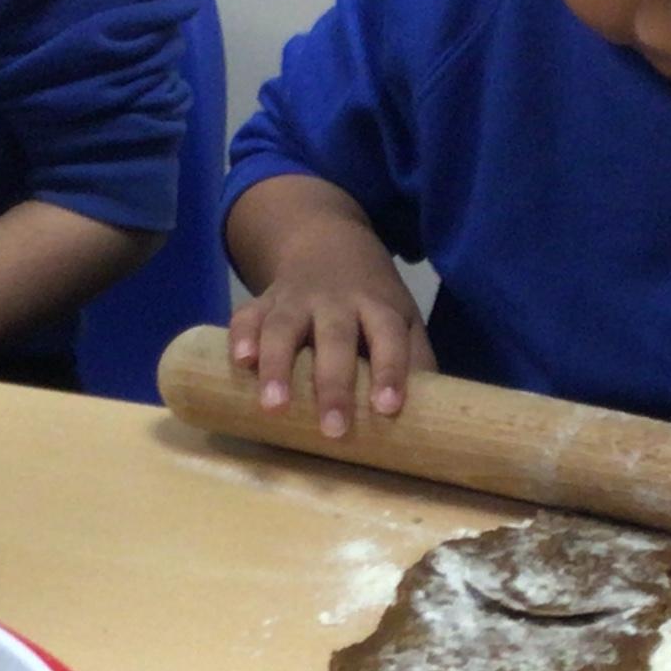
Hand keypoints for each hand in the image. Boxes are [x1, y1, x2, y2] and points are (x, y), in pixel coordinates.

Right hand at [226, 262, 433, 437]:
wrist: (324, 240)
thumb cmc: (371, 296)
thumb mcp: (402, 317)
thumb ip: (414, 360)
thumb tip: (430, 415)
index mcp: (377, 306)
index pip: (388, 337)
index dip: (390, 371)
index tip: (387, 408)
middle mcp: (337, 301)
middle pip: (335, 339)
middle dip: (333, 385)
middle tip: (334, 430)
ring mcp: (296, 298)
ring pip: (285, 328)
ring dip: (277, 366)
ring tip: (273, 406)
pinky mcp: (263, 301)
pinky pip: (247, 315)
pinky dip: (240, 337)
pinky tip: (240, 362)